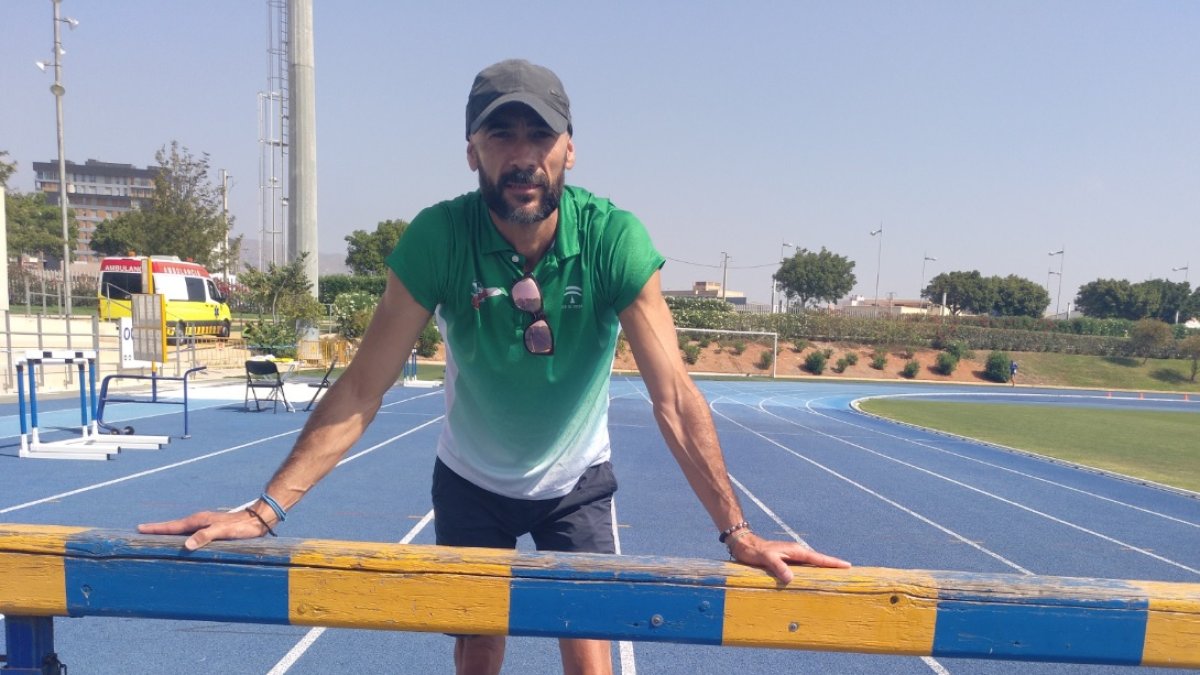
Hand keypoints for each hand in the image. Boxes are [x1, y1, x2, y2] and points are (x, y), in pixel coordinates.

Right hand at [138, 509, 271, 550]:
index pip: (172, 526)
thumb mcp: (222, 531)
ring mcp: (205, 525)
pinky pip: (191, 534)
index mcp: (198, 521)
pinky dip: (181, 537)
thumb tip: (187, 545)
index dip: (156, 528)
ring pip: (182, 530)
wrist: (256, 520)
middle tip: (142, 532)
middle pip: (174, 527)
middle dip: (158, 530)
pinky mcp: (211, 529)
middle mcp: (199, 521)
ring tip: (156, 538)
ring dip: (169, 533)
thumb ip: (205, 536)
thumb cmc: (241, 527)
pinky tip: (182, 543)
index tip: (140, 528)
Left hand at [728, 532, 849, 583]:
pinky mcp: (787, 561)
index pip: (819, 558)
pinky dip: (813, 571)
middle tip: (848, 573)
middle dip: (833, 566)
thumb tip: (791, 578)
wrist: (745, 545)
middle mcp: (797, 553)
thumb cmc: (755, 552)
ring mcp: (792, 557)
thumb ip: (778, 567)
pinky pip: (804, 567)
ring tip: (836, 576)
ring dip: (824, 569)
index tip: (847, 566)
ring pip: (812, 564)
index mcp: (796, 551)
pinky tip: (815, 578)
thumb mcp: (766, 559)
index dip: (833, 563)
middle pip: (819, 561)